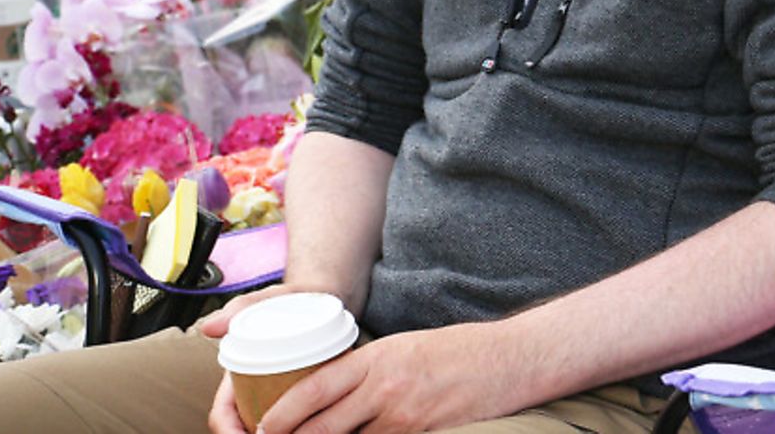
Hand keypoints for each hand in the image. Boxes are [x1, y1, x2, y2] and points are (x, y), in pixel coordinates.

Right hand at [200, 285, 330, 433]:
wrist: (320, 295)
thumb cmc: (290, 298)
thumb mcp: (268, 298)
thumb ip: (240, 308)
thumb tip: (209, 327)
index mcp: (236, 373)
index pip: (223, 413)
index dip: (229, 430)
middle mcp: (251, 387)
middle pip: (244, 426)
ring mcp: (273, 392)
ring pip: (269, 426)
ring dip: (282, 432)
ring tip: (300, 433)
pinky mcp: (297, 392)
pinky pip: (294, 418)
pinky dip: (299, 426)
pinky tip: (316, 428)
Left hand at [254, 323, 526, 433]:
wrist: (511, 358)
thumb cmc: (460, 350)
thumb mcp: (405, 348)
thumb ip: (368, 370)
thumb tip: (334, 396)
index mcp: (376, 358)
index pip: (312, 389)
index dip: (280, 414)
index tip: (263, 427)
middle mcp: (385, 387)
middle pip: (322, 427)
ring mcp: (405, 416)